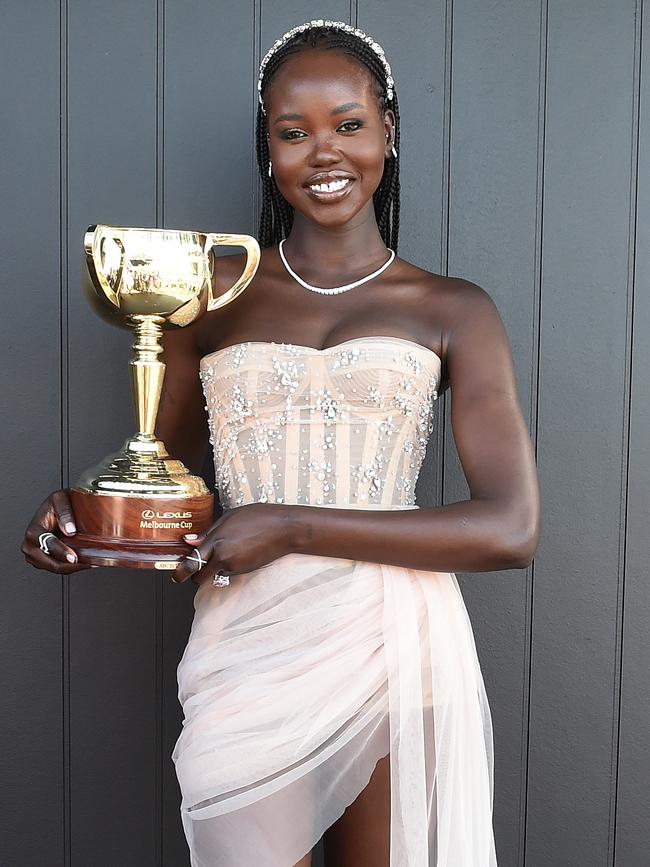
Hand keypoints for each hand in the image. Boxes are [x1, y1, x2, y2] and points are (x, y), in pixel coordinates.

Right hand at [21, 489, 92, 573]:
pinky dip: (71, 567)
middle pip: (51, 564)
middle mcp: (31, 545)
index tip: (73, 557)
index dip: (61, 552)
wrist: (56, 507)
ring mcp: (36, 555)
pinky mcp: (43, 561)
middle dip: (70, 566)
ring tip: (89, 562)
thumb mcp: (60, 499)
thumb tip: (69, 530)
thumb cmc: (56, 503)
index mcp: (34, 531)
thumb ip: (64, 512)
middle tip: (87, 563)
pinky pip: (58, 568)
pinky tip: (84, 561)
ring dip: (73, 568)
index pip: (47, 545)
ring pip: (56, 568)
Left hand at [172, 502, 295, 586]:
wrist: (285, 529)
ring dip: (214, 570)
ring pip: (215, 575)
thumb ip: (208, 532)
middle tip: (194, 571)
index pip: (192, 561)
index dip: (181, 571)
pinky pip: (228, 573)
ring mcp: (235, 565)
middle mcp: (224, 555)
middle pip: (199, 577)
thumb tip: (190, 541)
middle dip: (195, 576)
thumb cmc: (260, 516)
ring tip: (227, 551)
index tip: (177, 575)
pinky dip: (228, 568)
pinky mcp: (245, 571)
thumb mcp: (230, 517)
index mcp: (217, 539)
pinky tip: (239, 553)